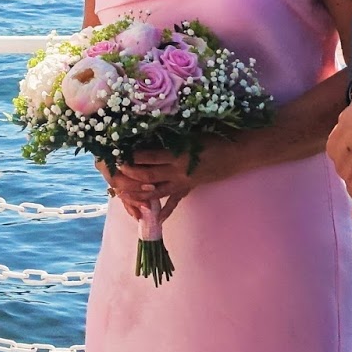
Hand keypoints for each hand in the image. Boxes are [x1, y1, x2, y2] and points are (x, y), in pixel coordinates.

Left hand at [99, 145, 220, 221]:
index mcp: (178, 154)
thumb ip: (171, 137)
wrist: (237, 153)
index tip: (117, 152)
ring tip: (123, 195)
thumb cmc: (215, 137)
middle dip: (129, 175)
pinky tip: (154, 218)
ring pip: (156, 191)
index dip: (132, 156)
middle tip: (113, 173)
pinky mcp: (189, 187)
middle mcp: (178, 170)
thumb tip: (148, 133)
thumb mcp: (191, 133)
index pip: (148, 157)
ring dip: (139, 194)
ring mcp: (183, 181)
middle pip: (148, 175)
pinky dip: (164, 211)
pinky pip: (174, 201)